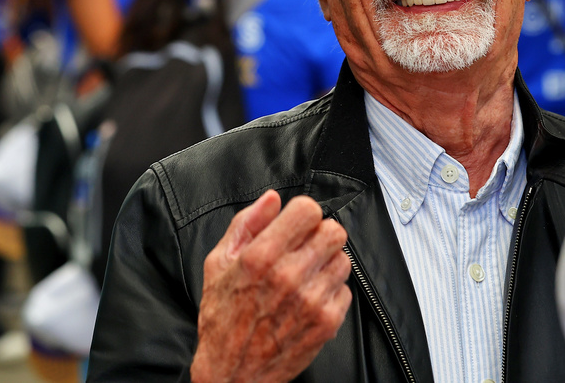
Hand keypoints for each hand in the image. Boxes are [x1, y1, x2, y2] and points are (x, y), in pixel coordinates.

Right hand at [190, 191, 351, 382]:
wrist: (231, 374)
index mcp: (261, 256)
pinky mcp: (326, 322)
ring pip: (343, 258)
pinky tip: (310, 299)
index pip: (308, 210)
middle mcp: (289, 275)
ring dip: (327, 263)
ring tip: (306, 276)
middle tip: (305, 249)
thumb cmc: (222, 320)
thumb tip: (271, 199)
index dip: (302, 215)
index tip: (296, 226)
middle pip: (333, 230)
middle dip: (320, 235)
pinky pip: (345, 289)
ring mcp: (311, 300)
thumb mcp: (218, 264)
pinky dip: (331, 291)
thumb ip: (246, 224)